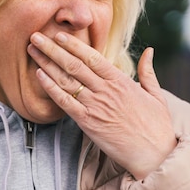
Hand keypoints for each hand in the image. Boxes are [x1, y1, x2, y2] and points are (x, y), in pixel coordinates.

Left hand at [27, 32, 176, 179]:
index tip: (60, 34)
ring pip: (66, 80)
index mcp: (121, 81)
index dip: (74, 45)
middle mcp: (106, 91)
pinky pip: (65, 102)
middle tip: (36, 36)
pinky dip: (51, 88)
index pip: (93, 57)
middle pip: (74, 65)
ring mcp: (96, 106)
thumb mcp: (156, 95)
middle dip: (53, 48)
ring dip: (47, 63)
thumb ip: (148, 72)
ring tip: (32, 51)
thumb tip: (149, 51)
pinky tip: (39, 76)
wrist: (155, 155)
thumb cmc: (157, 127)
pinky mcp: (88, 123)